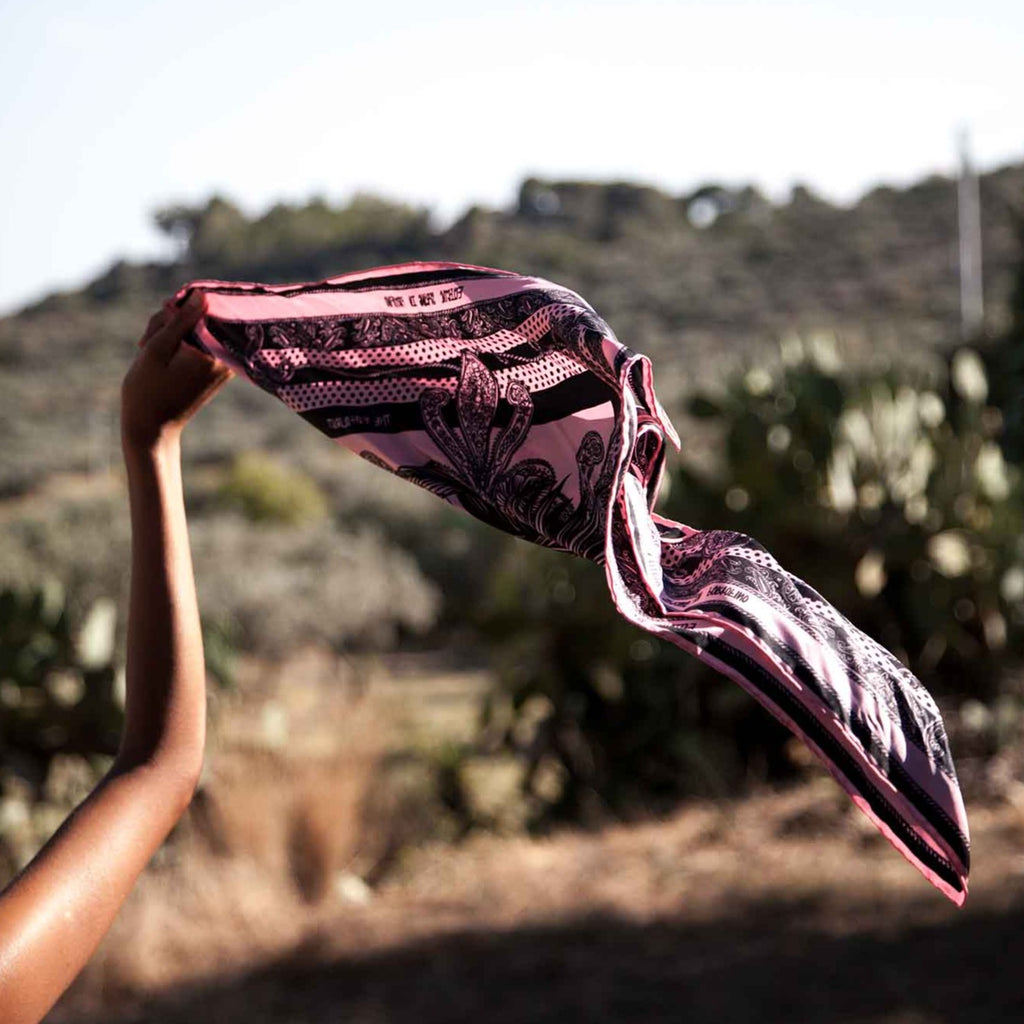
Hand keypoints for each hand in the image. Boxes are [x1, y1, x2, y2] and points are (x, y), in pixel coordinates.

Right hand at [121, 291, 232, 450]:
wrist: (151, 429)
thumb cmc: (148, 389)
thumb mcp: (157, 348)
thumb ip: (180, 319)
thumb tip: (202, 295)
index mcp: (215, 351)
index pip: (207, 306)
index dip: (179, 306)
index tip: (162, 317)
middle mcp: (226, 357)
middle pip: (200, 316)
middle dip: (169, 321)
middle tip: (146, 341)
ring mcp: (223, 363)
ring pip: (195, 328)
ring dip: (169, 332)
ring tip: (148, 350)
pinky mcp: (215, 368)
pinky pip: (197, 342)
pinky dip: (176, 344)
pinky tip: (159, 355)